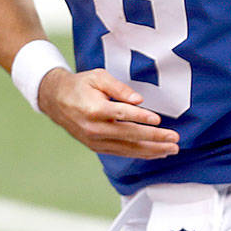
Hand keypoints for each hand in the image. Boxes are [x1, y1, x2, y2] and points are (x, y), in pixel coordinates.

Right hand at [37, 68, 178, 158]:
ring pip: (127, 148)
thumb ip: (119, 88)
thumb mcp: (98, 77)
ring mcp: (95, 140)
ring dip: (152, 150)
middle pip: (129, 135)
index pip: (121, 114)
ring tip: (171, 149)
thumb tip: (139, 100)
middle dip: (154, 138)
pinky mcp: (96, 147)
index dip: (140, 117)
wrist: (55, 100)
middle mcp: (94, 128)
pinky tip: (156, 153)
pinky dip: (140, 154)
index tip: (158, 120)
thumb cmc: (80, 85)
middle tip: (174, 139)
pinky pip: (122, 152)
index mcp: (94, 108)